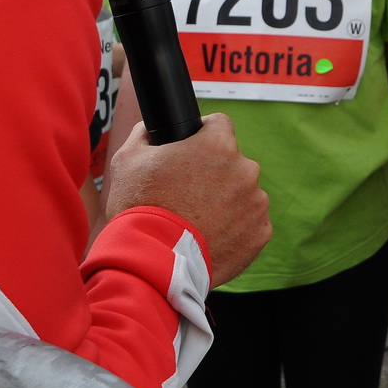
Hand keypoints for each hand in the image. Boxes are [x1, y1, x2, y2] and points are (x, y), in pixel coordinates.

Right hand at [106, 114, 270, 286]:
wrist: (153, 261)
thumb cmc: (139, 208)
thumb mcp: (128, 159)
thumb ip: (144, 134)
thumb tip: (151, 130)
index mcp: (218, 144)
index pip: (219, 125)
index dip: (203, 137)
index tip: (192, 154)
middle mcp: (245, 169)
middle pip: (232, 162)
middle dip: (214, 174)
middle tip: (187, 194)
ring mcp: (256, 202)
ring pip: (243, 193)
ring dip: (226, 202)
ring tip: (196, 220)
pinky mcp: (260, 233)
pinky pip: (249, 224)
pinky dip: (234, 229)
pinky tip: (210, 237)